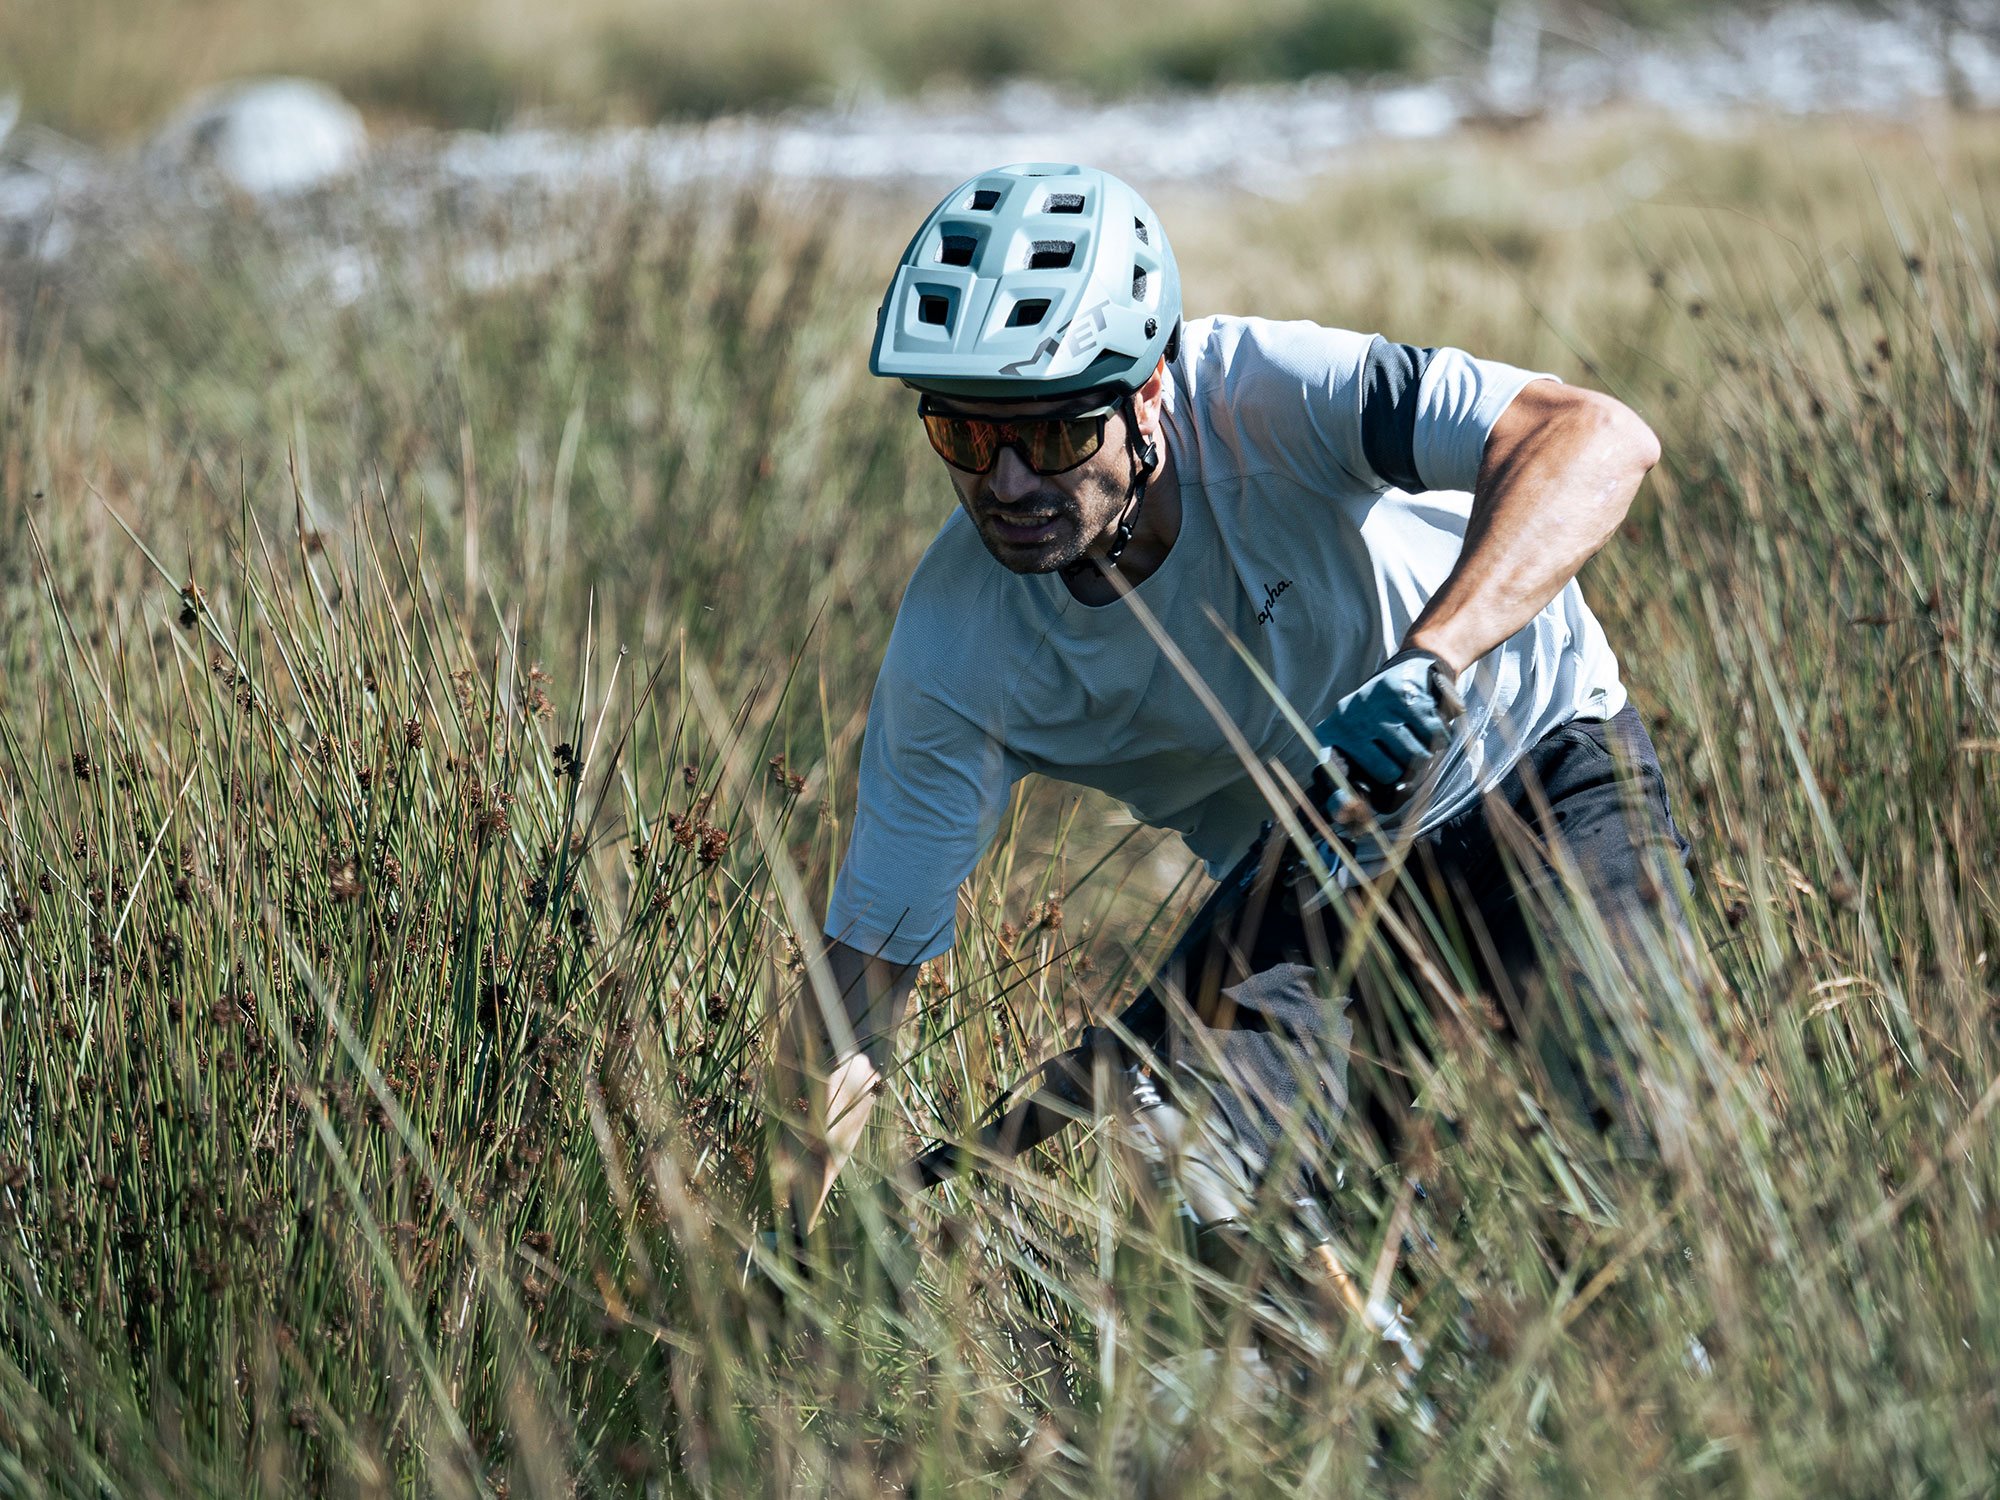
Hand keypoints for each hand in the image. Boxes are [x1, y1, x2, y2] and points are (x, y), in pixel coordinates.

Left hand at [1311, 648, 1459, 807]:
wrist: (1412, 670)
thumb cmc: (1387, 723)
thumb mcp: (1367, 749)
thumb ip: (1360, 786)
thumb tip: (1347, 820)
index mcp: (1330, 738)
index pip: (1333, 776)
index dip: (1341, 801)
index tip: (1348, 816)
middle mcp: (1345, 719)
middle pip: (1390, 774)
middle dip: (1407, 771)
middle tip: (1407, 757)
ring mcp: (1372, 704)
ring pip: (1416, 757)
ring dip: (1427, 753)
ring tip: (1416, 737)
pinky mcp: (1399, 692)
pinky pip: (1433, 735)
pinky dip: (1440, 737)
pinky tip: (1429, 725)